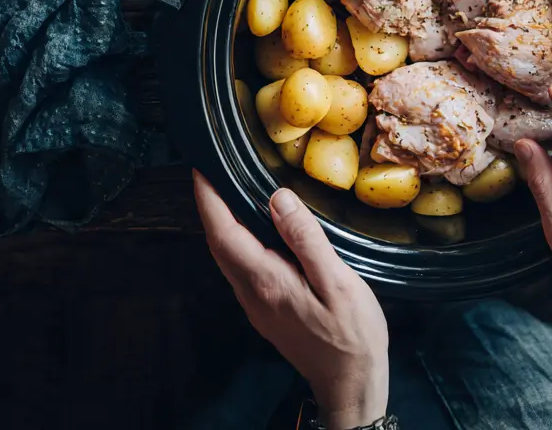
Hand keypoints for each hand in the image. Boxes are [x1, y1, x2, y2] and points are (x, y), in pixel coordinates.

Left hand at [193, 172, 388, 429]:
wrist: (351, 384)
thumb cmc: (351, 334)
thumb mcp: (337, 281)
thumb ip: (306, 239)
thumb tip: (279, 198)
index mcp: (267, 281)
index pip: (224, 233)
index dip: (208, 199)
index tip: (200, 168)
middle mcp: (252, 294)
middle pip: (219, 244)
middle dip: (210, 206)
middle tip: (212, 170)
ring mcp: (256, 305)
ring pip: (228, 256)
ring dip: (223, 222)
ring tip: (230, 190)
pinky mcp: (266, 310)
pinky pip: (243, 266)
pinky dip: (240, 239)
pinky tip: (256, 227)